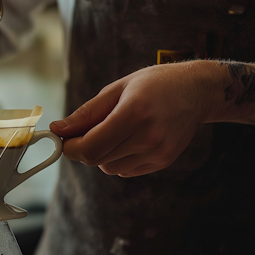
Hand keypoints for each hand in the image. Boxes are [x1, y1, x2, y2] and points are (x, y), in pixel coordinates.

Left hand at [50, 62, 217, 176]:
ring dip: (101, 154)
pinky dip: (118, 158)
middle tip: (85, 132)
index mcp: (133, 113)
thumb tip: (57, 130)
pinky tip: (129, 138)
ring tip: (114, 130)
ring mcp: (157, 152)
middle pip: (97, 160)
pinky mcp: (163, 161)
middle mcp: (148, 137)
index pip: (90, 148)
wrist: (196, 91)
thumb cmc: (153, 84)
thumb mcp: (116, 89)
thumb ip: (85, 114)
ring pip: (109, 167)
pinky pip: (125, 170)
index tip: (64, 140)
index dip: (70, 148)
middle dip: (82, 149)